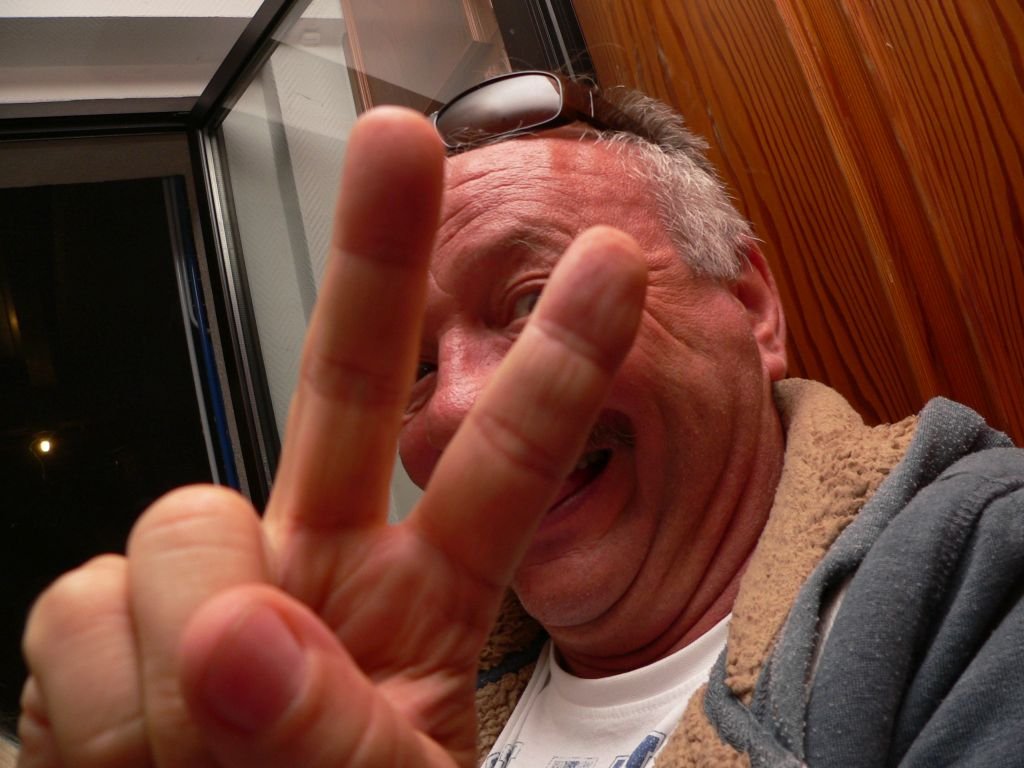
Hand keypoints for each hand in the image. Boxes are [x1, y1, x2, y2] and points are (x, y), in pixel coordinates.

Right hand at [18, 108, 645, 767]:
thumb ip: (340, 742)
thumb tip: (237, 635)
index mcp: (423, 605)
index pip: (502, 465)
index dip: (556, 367)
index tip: (612, 270)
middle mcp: (318, 570)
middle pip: (345, 383)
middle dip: (376, 260)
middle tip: (399, 139)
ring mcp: (214, 591)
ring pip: (183, 523)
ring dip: (183, 658)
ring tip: (191, 760)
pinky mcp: (104, 625)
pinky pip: (83, 607)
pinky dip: (97, 703)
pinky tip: (124, 751)